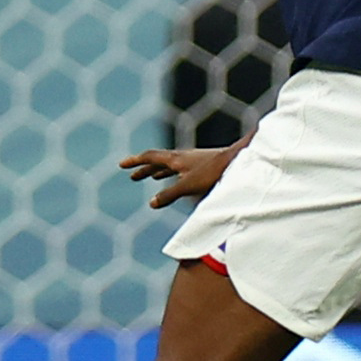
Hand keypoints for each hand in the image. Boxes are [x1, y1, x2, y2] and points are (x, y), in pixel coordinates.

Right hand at [122, 145, 236, 208]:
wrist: (238, 160)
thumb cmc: (214, 172)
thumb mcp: (189, 186)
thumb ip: (170, 194)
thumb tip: (151, 203)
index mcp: (175, 159)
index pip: (150, 157)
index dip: (135, 161)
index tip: (122, 165)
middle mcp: (181, 157)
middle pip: (158, 160)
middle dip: (144, 168)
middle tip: (132, 175)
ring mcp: (191, 160)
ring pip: (169, 164)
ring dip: (157, 170)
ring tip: (150, 177)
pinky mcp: (201, 165)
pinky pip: (180, 168)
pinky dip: (172, 173)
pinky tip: (175, 179)